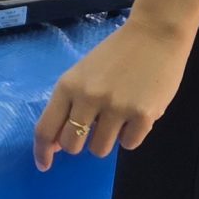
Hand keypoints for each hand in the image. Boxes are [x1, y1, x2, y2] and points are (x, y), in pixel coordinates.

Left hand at [34, 14, 192, 168]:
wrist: (156, 33)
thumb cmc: (116, 54)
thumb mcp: (83, 74)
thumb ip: (69, 105)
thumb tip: (57, 144)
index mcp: (68, 86)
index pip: (46, 128)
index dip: (42, 152)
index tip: (44, 165)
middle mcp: (88, 97)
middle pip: (72, 145)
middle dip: (80, 143)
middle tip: (93, 129)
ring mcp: (116, 107)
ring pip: (100, 149)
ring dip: (107, 139)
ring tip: (118, 116)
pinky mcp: (143, 115)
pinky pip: (129, 144)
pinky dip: (131, 135)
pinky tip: (137, 112)